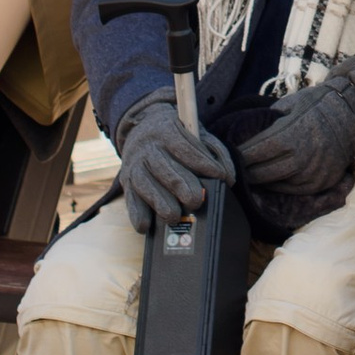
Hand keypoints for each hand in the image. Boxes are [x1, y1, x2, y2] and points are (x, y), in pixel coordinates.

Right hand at [116, 93, 235, 233]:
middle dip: (183, 188)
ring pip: (145, 185)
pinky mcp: (127, 182)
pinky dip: (138, 215)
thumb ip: (215, 151)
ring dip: (161, 204)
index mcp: (167, 132)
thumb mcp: (196, 133)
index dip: (204, 164)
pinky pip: (130, 201)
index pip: (186, 149)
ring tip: (174, 216)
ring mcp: (135, 166)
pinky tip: (147, 225)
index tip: (220, 176)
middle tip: (196, 201)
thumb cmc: (177, 136)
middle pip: (166, 170)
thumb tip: (228, 178)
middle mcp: (149, 148)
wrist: (141, 128)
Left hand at [236, 50, 354, 204]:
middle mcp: (302, 157)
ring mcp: (313, 172)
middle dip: (244, 170)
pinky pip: (292, 189)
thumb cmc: (315, 104)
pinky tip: (271, 177)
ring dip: (260, 179)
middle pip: (260, 173)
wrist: (350, 112)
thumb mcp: (288, 105)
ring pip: (275, 184)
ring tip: (249, 173)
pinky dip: (279, 184)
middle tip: (233, 168)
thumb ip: (266, 122)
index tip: (227, 155)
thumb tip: (242, 134)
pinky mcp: (321, 182)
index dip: (238, 155)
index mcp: (290, 135)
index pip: (253, 153)